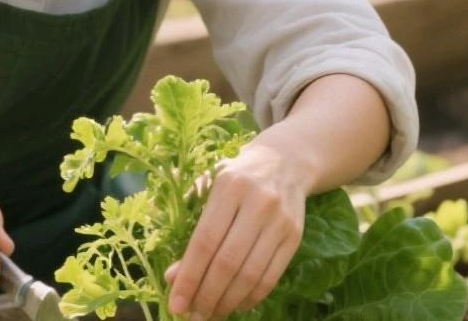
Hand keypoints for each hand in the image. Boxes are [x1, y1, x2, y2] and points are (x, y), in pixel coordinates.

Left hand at [163, 139, 309, 318]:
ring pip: (250, 274)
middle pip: (228, 262)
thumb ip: (189, 226)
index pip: (205, 239)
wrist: (285, 161)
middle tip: (192, 315)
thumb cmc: (236, 175)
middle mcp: (257, 202)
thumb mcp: (209, 185)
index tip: (175, 302)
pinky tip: (235, 305)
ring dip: (227, 302)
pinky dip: (251, 298)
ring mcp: (279, 220)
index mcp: (229, 185)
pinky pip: (270, 277)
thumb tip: (173, 275)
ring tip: (210, 314)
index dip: (189, 275)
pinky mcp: (294, 236)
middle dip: (206, 295)